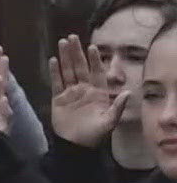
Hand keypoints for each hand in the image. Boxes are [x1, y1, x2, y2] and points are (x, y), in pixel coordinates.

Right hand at [47, 34, 125, 148]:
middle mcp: (84, 89)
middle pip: (80, 67)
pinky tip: (53, 61)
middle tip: (72, 37)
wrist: (75, 145)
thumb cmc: (95, 135)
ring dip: (65, 57)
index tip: (92, 46)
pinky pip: (56, 83)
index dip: (95, 60)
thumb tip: (129, 92)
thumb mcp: (110, 122)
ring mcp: (70, 93)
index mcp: (98, 92)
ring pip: (67, 71)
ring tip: (62, 43)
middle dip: (76, 52)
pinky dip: (54, 72)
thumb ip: (118, 107)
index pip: (96, 72)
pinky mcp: (58, 99)